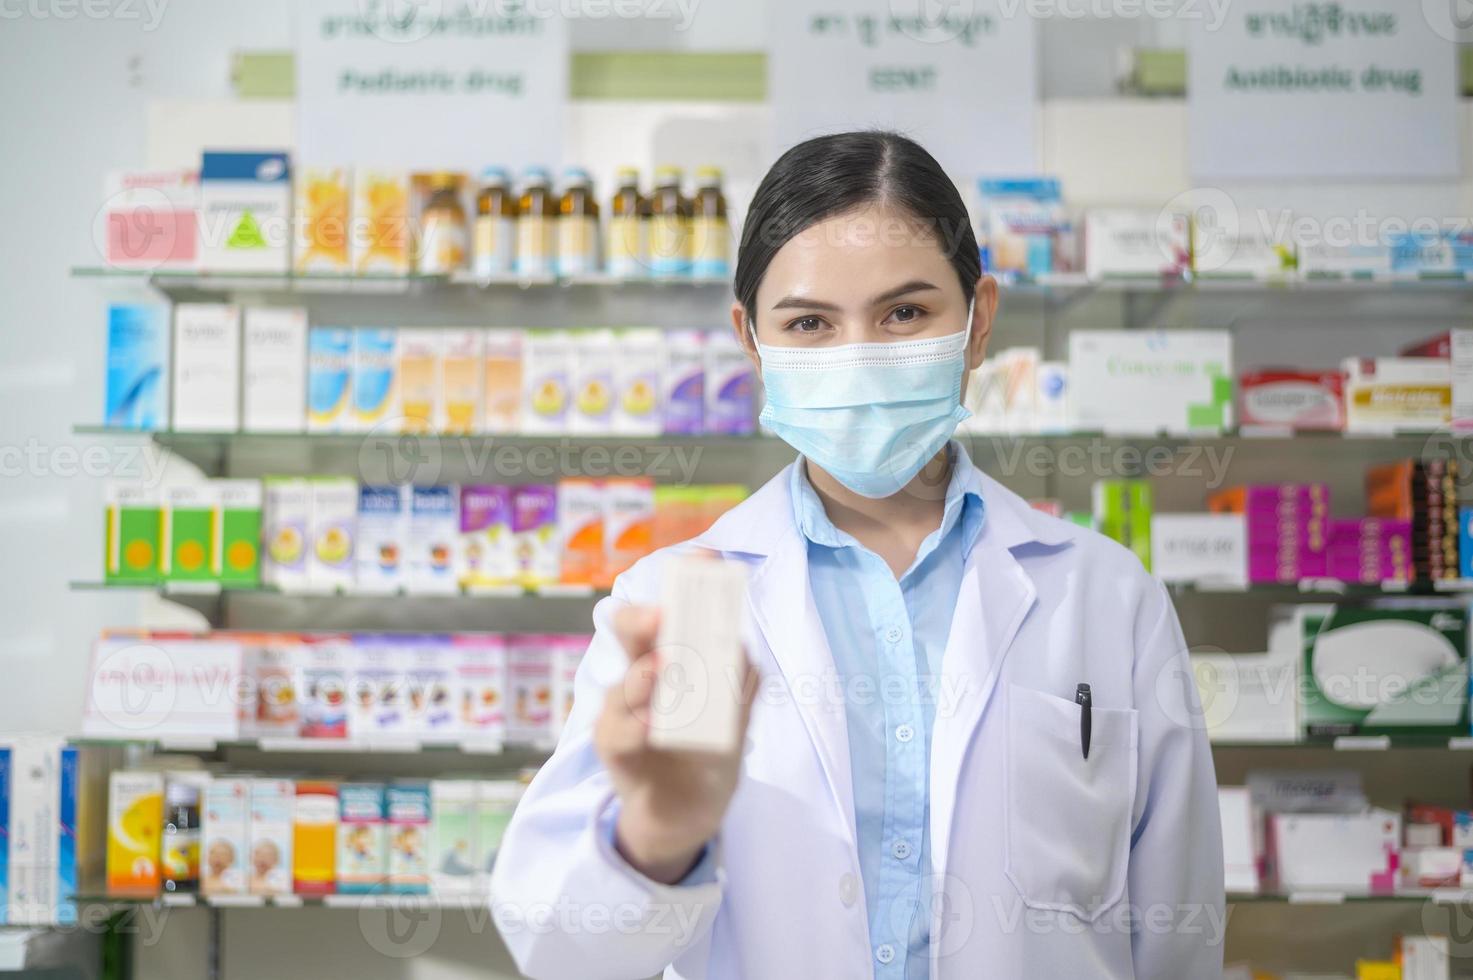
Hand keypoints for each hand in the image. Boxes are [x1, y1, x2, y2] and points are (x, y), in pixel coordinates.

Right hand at [594, 604, 758, 884]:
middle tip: (661, 617)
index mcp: (674, 654)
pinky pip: (620, 731)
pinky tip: (655, 728)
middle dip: (643, 619)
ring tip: (664, 671)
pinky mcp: (612, 744)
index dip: (685, 582)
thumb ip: (740, 679)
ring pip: (624, 682)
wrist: (688, 811)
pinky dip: (638, 727)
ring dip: (644, 676)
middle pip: (630, 631)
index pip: (674, 610)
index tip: (705, 561)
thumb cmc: (709, 750)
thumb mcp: (735, 714)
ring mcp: (623, 708)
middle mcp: (643, 673)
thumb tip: (739, 647)